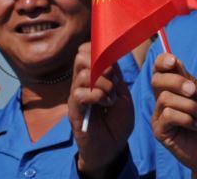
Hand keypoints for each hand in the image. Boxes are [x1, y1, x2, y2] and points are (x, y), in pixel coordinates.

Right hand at [69, 42, 133, 178]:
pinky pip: (79, 93)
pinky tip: (105, 104)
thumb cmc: (118, 119)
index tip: (115, 64)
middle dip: (102, 64)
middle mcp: (82, 82)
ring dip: (104, 83)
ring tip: (111, 97)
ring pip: (84, 74)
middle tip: (113, 80)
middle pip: (82, 56)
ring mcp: (76, 95)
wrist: (113, 146)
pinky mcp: (74, 110)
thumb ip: (115, 74)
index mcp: (94, 75)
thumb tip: (111, 53)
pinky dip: (98, 96)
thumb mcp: (122, 92)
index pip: (88, 49)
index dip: (101, 50)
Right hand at [151, 53, 196, 178]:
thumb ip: (193, 82)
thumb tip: (175, 64)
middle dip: (176, 82)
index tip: (173, 61)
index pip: (161, 70)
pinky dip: (186, 118)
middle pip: (157, 80)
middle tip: (193, 91)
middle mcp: (165, 100)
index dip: (163, 61)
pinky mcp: (160, 131)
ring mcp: (161, 116)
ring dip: (190, 106)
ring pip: (165, 98)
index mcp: (177, 89)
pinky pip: (167, 115)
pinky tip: (196, 126)